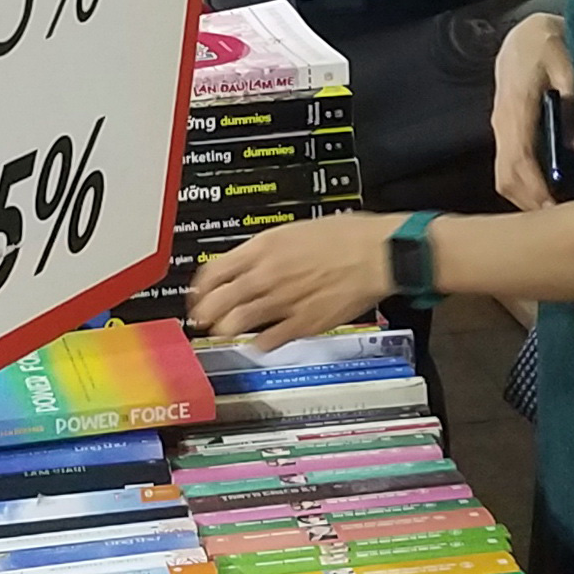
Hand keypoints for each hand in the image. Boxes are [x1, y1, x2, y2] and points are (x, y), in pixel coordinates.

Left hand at [189, 211, 397, 347]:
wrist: (377, 254)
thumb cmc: (347, 236)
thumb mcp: (295, 230)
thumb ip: (268, 249)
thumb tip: (250, 260)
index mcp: (263, 248)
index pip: (214, 271)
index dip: (199, 286)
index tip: (197, 292)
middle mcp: (266, 276)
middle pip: (217, 301)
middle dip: (203, 313)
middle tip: (201, 318)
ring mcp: (282, 302)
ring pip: (235, 323)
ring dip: (225, 329)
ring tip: (223, 331)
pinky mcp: (301, 324)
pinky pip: (267, 340)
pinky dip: (258, 343)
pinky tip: (259, 341)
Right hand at [492, 15, 573, 211]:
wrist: (526, 34)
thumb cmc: (550, 44)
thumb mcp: (568, 64)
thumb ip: (572, 101)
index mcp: (516, 106)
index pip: (518, 159)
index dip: (534, 189)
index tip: (553, 210)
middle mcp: (502, 122)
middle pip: (506, 177)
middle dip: (529, 204)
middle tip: (559, 226)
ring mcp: (500, 128)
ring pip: (504, 177)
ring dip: (526, 199)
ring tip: (557, 215)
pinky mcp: (506, 132)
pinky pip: (508, 168)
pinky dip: (525, 187)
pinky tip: (549, 195)